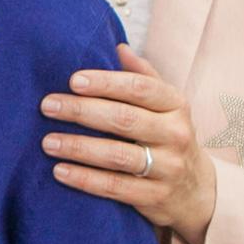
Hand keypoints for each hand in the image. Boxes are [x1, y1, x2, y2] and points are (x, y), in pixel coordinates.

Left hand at [39, 44, 216, 243]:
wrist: (196, 189)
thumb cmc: (167, 135)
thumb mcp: (164, 104)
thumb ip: (142, 76)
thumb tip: (116, 46)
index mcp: (175, 105)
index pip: (140, 88)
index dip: (106, 83)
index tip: (72, 80)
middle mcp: (175, 134)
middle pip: (124, 119)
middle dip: (82, 111)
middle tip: (47, 106)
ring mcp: (168, 167)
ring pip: (118, 155)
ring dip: (78, 147)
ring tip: (47, 141)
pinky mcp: (155, 197)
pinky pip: (115, 187)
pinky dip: (85, 179)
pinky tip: (59, 171)